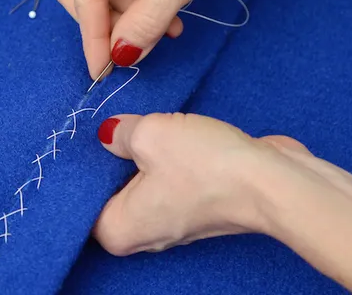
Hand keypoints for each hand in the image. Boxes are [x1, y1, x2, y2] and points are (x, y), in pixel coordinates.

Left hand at [91, 112, 307, 254]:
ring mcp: (173, 219)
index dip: (79, 164)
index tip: (79, 133)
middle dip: (109, 156)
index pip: (79, 200)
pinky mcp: (198, 203)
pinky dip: (168, 156)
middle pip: (110, 188)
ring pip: (142, 179)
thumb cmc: (208, 166)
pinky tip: (170, 130)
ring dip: (143, 152)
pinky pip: (170, 176)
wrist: (272, 181)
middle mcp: (143, 233)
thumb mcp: (150, 134)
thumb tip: (110, 132)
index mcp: (118, 230)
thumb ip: (119, 131)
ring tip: (139, 122)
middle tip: (106, 119)